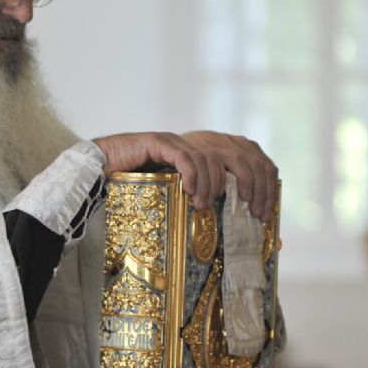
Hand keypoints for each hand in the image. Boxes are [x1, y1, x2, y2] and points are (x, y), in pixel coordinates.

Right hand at [93, 130, 277, 220]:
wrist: (101, 168)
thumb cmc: (137, 186)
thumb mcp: (180, 194)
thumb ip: (202, 199)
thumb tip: (232, 228)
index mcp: (207, 151)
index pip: (248, 157)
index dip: (263, 182)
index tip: (265, 210)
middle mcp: (197, 142)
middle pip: (239, 156)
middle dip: (251, 185)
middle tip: (251, 210)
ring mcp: (179, 140)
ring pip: (210, 158)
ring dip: (212, 185)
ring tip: (204, 206)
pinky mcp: (159, 141)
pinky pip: (185, 157)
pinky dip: (192, 175)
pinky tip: (189, 193)